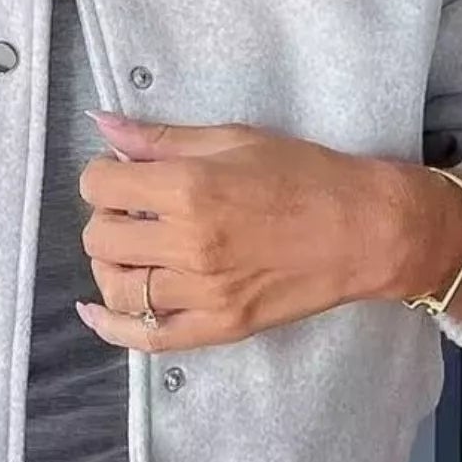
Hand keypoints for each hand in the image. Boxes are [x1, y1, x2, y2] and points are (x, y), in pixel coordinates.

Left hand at [74, 110, 438, 352]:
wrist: (365, 230)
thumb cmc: (306, 176)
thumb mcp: (234, 139)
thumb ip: (162, 138)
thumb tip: (103, 124)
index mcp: (189, 189)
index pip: (99, 186)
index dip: (103, 176)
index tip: (122, 176)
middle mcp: (189, 244)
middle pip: (100, 237)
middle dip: (108, 218)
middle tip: (134, 211)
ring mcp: (203, 292)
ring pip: (117, 287)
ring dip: (112, 264)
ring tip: (132, 250)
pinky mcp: (219, 327)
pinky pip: (146, 337)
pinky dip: (112, 326)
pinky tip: (95, 310)